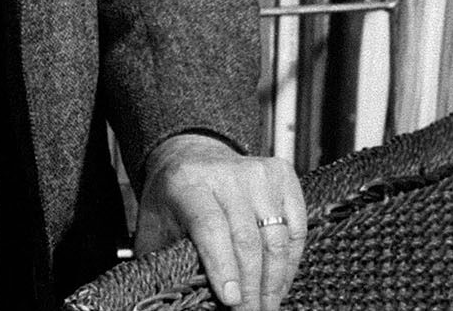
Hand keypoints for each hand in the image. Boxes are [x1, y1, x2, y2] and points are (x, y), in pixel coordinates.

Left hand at [134, 134, 305, 310]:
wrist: (192, 156)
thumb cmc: (175, 196)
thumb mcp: (156, 223)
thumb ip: (164, 257)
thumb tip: (173, 295)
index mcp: (187, 182)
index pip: (210, 225)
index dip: (223, 266)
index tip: (230, 300)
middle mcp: (224, 172)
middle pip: (247, 239)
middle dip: (251, 287)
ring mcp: (257, 172)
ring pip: (275, 239)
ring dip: (274, 282)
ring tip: (265, 305)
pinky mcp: (282, 175)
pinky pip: (296, 229)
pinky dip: (291, 262)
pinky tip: (278, 281)